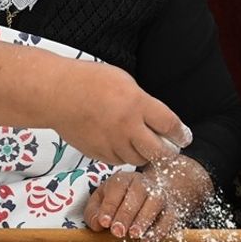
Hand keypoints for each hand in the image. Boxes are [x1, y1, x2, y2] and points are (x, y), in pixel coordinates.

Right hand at [48, 61, 191, 165]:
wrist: (56, 94)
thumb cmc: (88, 81)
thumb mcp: (124, 81)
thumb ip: (142, 101)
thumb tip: (156, 118)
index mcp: (137, 104)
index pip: (170, 125)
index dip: (181, 134)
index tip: (184, 137)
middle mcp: (127, 126)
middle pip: (159, 152)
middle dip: (168, 152)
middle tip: (169, 148)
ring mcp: (112, 142)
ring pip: (138, 159)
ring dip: (144, 154)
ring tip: (141, 144)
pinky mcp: (98, 153)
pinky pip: (118, 160)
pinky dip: (123, 154)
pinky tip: (120, 143)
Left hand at [84, 155, 212, 241]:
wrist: (151, 192)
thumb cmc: (120, 199)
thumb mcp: (101, 200)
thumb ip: (93, 211)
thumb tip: (97, 224)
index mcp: (123, 179)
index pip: (117, 187)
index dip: (110, 206)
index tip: (104, 222)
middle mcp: (142, 184)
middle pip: (137, 193)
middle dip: (126, 214)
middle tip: (118, 231)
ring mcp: (158, 195)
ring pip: (155, 202)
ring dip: (144, 219)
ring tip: (134, 234)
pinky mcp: (171, 209)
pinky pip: (169, 218)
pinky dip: (160, 230)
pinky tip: (148, 241)